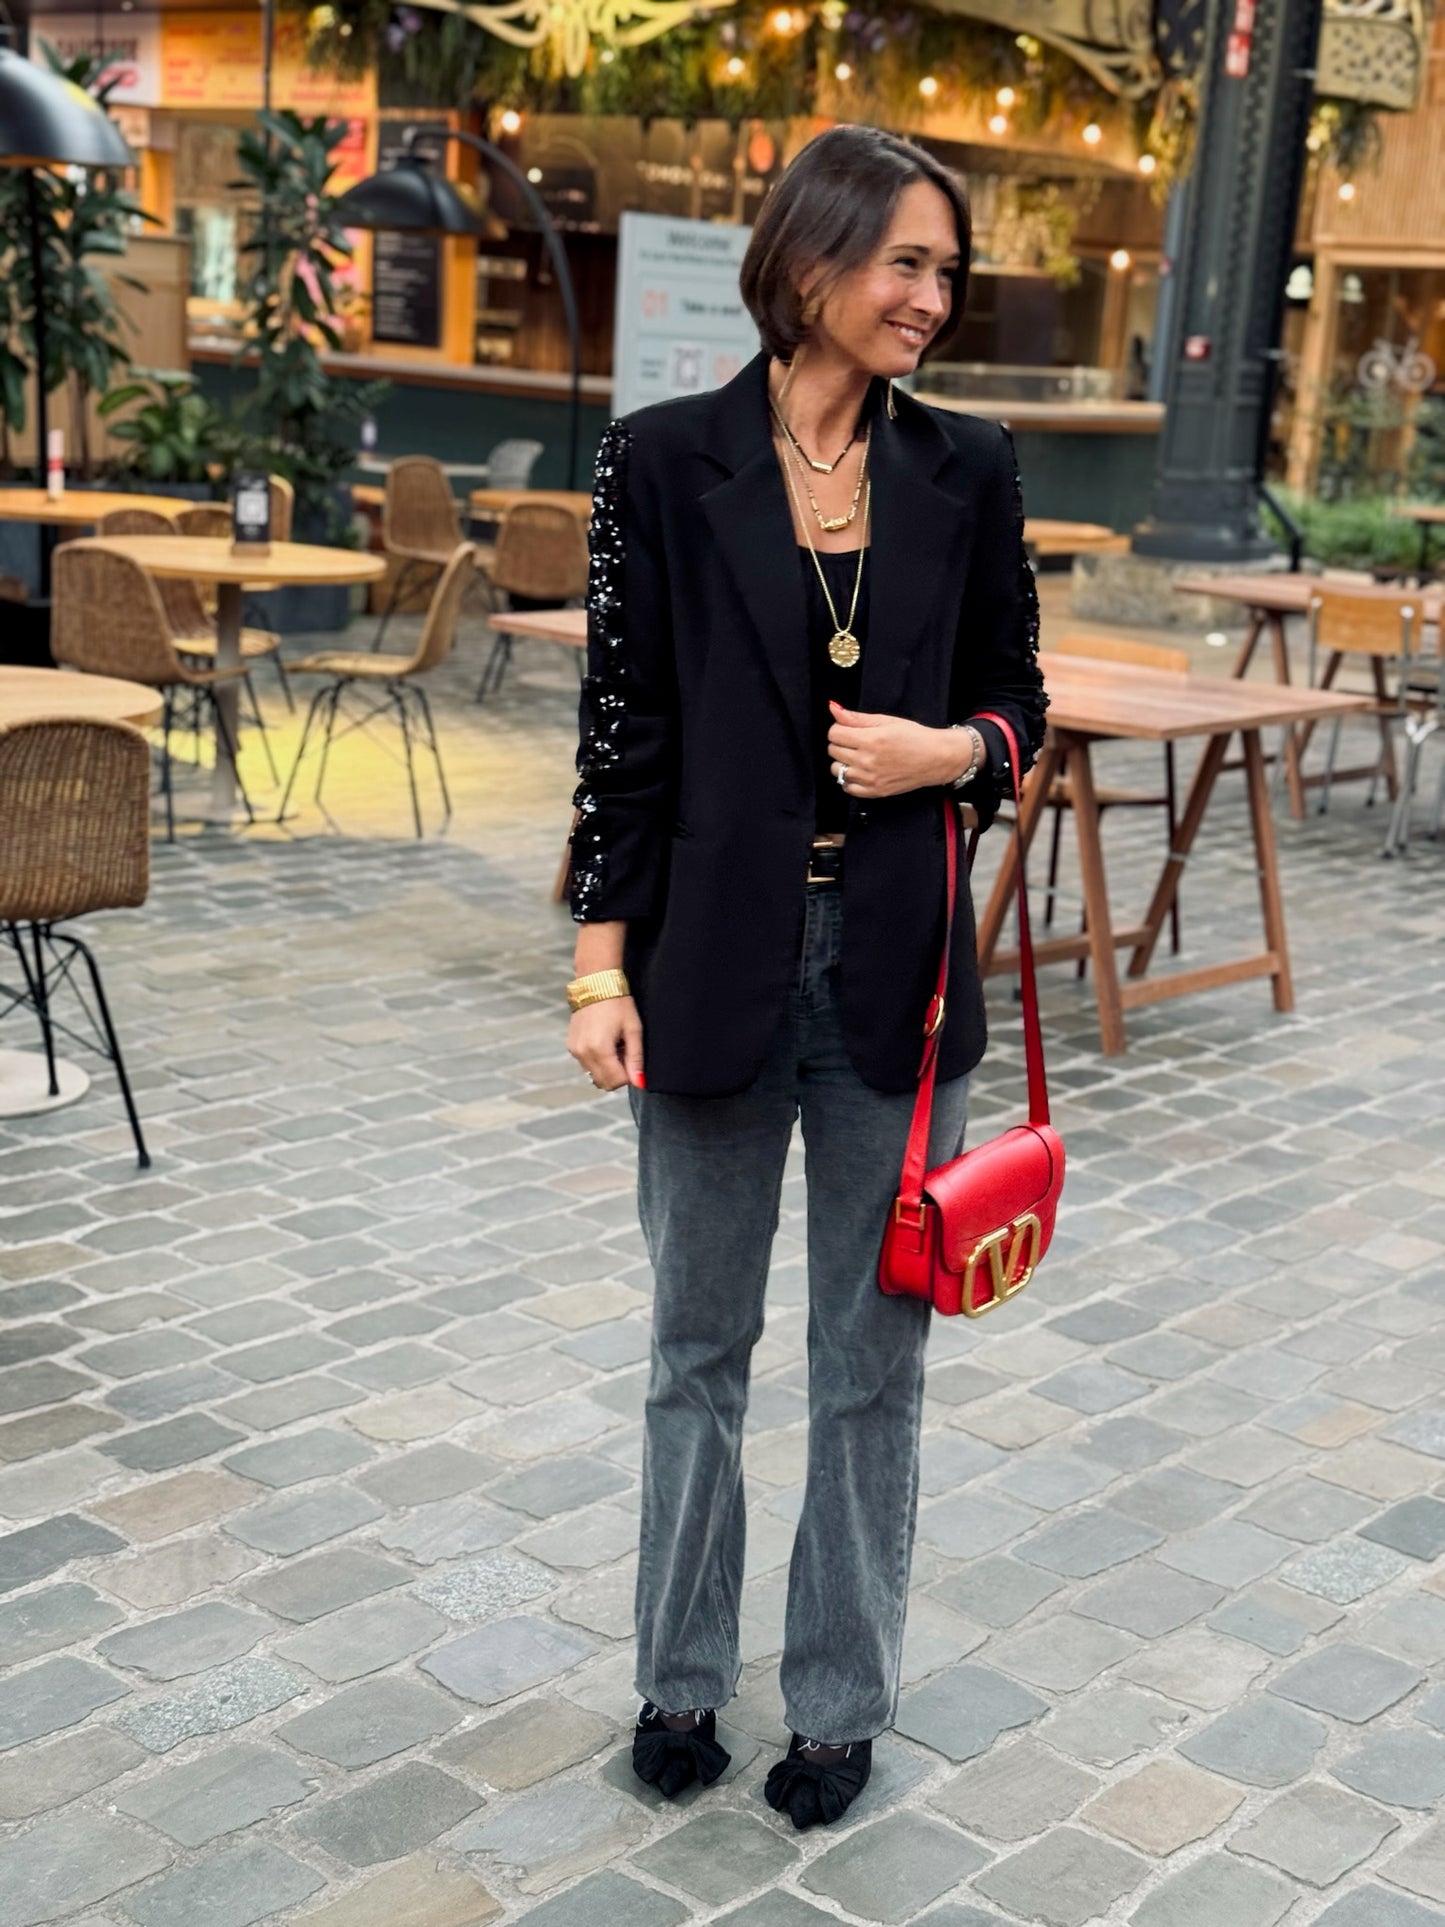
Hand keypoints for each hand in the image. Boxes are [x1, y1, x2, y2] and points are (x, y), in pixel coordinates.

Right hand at [568, 996, 644, 1092]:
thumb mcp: (633, 1030)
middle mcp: (583, 1053)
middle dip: (618, 1074)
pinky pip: (587, 1065)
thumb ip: (635, 1059)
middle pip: (604, 1083)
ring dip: (608, 1068)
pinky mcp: (571, 1046)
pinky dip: (598, 1061)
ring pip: (594, 1075)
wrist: (596, 984)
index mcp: (600, 1049)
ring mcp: (575, 1050)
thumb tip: (640, 1083)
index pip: (617, 1081)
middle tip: (625, 1052)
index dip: (630, 1075)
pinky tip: (604, 1042)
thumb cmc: (618, 1004)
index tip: (633, 1058)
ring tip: (615, 1045)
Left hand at [826, 702, 971, 797]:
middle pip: (833, 750)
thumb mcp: (886, 721)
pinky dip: (849, 780)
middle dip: (842, 743)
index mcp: (871, 740)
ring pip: (837, 770)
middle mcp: (868, 760)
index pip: (834, 733)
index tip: (850, 729)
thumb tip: (833, 708)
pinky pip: (847, 788)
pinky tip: (861, 771)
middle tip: (857, 742)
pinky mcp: (875, 792)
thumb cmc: (915, 737)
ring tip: (859, 756)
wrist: (936, 758)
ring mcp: (870, 778)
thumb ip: (856, 718)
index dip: (840, 729)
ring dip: (843, 762)